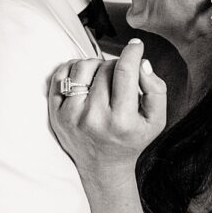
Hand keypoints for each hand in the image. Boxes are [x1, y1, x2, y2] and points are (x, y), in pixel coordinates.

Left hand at [48, 39, 166, 182]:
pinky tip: (85, 79)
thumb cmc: (130, 139)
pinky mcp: (55, 114)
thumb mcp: (155, 121)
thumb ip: (156, 90)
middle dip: (117, 63)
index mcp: (121, 121)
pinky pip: (61, 75)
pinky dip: (74, 70)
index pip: (125, 72)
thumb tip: (141, 63)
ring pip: (82, 67)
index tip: (136, 46)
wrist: (103, 167)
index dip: (132, 52)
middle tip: (121, 74)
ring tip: (103, 77)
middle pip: (105, 68)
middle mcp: (93, 118)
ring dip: (96, 65)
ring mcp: (70, 116)